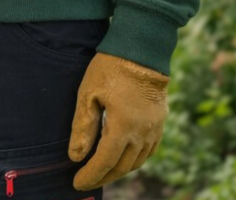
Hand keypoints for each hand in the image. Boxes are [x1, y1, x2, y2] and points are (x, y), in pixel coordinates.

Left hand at [69, 51, 169, 189]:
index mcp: (123, 127)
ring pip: (137, 161)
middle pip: (122, 166)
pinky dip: (134, 160)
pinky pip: (148, 151)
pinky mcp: (160, 123)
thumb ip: (83, 127)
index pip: (105, 162)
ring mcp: (154, 130)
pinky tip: (123, 160)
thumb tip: (76, 156)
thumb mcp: (88, 95)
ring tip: (101, 173)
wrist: (142, 52)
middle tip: (85, 181)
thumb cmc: (110, 70)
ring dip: (118, 171)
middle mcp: (142, 134)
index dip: (91, 175)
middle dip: (103, 177)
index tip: (77, 183)